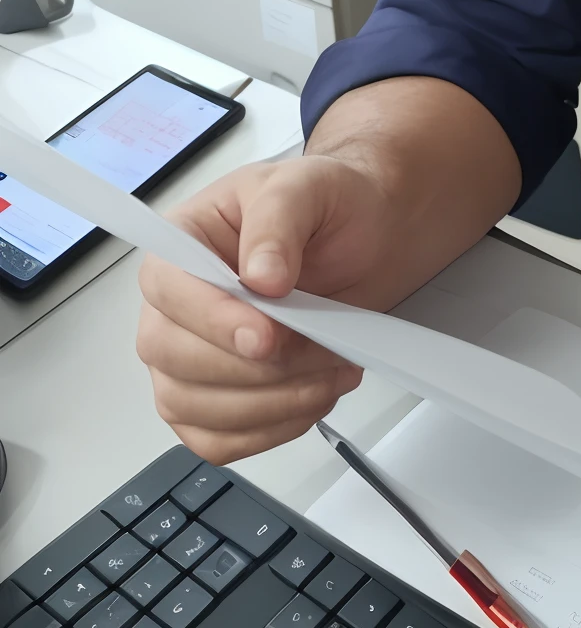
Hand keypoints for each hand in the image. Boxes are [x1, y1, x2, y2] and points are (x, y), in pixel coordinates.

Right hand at [136, 156, 396, 463]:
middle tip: (323, 349)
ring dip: (272, 402)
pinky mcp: (212, 402)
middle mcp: (172, 304)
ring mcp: (186, 359)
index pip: (167, 289)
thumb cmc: (329, 206)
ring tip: (333, 371)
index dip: (212, 320)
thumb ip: (278, 221)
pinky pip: (218, 440)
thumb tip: (261, 277)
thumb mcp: (308, 186)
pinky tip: (312, 398)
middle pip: (174, 358)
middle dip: (256, 368)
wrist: (365, 235)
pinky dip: (270, 430)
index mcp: (183, 241)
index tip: (269, 336)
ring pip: (195, 409)